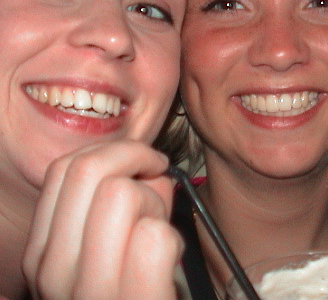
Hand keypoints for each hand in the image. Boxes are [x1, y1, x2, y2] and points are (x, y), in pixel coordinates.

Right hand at [22, 141, 183, 299]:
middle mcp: (54, 273)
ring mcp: (90, 292)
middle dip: (136, 164)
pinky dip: (171, 239)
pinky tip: (169, 263)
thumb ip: (127, 203)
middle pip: (89, 170)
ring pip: (121, 194)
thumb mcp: (113, 248)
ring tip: (159, 233)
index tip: (145, 165)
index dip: (116, 153)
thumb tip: (151, 169)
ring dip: (155, 204)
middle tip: (159, 186)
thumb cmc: (137, 289)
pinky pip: (153, 236)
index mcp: (45, 255)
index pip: (66, 170)